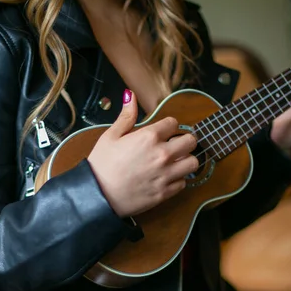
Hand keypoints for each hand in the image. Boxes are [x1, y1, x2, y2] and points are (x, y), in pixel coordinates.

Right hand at [87, 90, 198, 216]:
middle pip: (191, 141)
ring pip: (193, 162)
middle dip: (184, 141)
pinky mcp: (166, 192)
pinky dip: (178, 179)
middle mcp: (163, 154)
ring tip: (174, 162)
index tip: (162, 132)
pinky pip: (184, 182)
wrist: (98, 195)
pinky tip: (166, 178)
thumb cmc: (102, 164)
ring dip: (185, 160)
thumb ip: (126, 116)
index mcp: (149, 136)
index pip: (174, 123)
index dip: (168, 127)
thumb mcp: (111, 136)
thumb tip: (131, 95)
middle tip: (174, 145)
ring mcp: (166, 174)